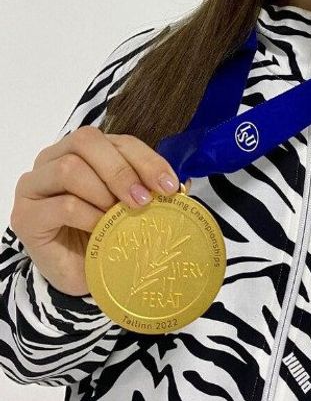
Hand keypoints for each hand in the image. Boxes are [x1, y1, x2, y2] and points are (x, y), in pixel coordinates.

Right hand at [9, 126, 181, 296]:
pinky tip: (101, 229)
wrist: (81, 273)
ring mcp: (34, 186)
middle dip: (122, 171)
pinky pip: (62, 206)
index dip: (146, 159)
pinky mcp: (25, 216)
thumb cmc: (105, 232)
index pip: (116, 140)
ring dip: (103, 193)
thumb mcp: (132, 205)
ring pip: (70, 169)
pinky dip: (89, 216)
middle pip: (87, 142)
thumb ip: (150, 187)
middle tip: (144, 200)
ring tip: (118, 216)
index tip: (169, 185)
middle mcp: (52, 160)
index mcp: (82, 151)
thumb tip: (183, 182)